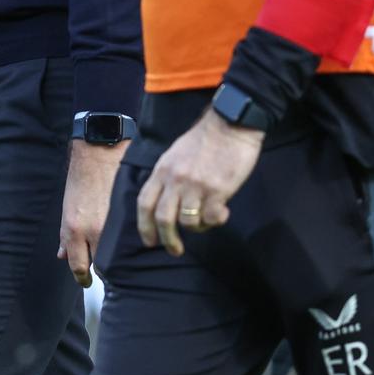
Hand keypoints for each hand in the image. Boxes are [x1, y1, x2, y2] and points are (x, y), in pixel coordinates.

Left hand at [59, 139, 127, 286]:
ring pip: (115, 255)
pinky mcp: (128, 218)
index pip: (78, 267)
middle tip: (102, 270)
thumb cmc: (80, 181)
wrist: (99, 155)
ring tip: (117, 256)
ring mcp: (112, 225)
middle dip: (99, 268)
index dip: (82, 278)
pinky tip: (129, 244)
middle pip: (98, 265)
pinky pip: (129, 241)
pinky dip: (128, 244)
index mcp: (74, 230)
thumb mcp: (67, 210)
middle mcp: (93, 231)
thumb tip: (62, 257)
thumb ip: (66, 236)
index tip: (85, 281)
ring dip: (115, 257)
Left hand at [136, 111, 263, 255]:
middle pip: (163, 218)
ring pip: (188, 222)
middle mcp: (175, 179)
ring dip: (196, 229)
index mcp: (162, 170)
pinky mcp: (218, 190)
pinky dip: (215, 221)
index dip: (144, 225)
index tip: (149, 241)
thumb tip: (165, 200)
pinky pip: (211, 218)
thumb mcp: (175, 154)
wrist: (229, 124)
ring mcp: (196, 186)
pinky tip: (222, 214)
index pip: (144, 203)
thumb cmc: (203, 140)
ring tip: (205, 223)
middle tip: (174, 250)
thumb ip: (167, 176)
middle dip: (166, 239)